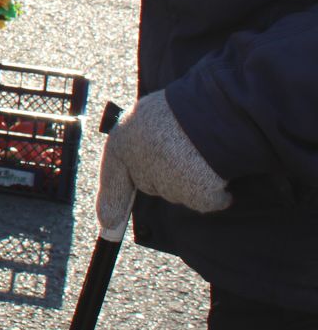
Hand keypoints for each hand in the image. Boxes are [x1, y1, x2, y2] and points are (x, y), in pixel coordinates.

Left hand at [96, 90, 230, 236]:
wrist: (212, 110)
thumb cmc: (181, 108)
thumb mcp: (149, 116)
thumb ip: (140, 140)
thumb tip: (133, 177)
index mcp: (123, 141)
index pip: (113, 177)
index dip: (111, 201)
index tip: (107, 222)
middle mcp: (140, 167)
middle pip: (151, 183)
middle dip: (166, 172)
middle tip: (183, 149)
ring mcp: (168, 184)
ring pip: (180, 191)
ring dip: (192, 177)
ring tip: (202, 149)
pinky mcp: (195, 196)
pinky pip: (209, 200)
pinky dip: (220, 192)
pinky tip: (222, 169)